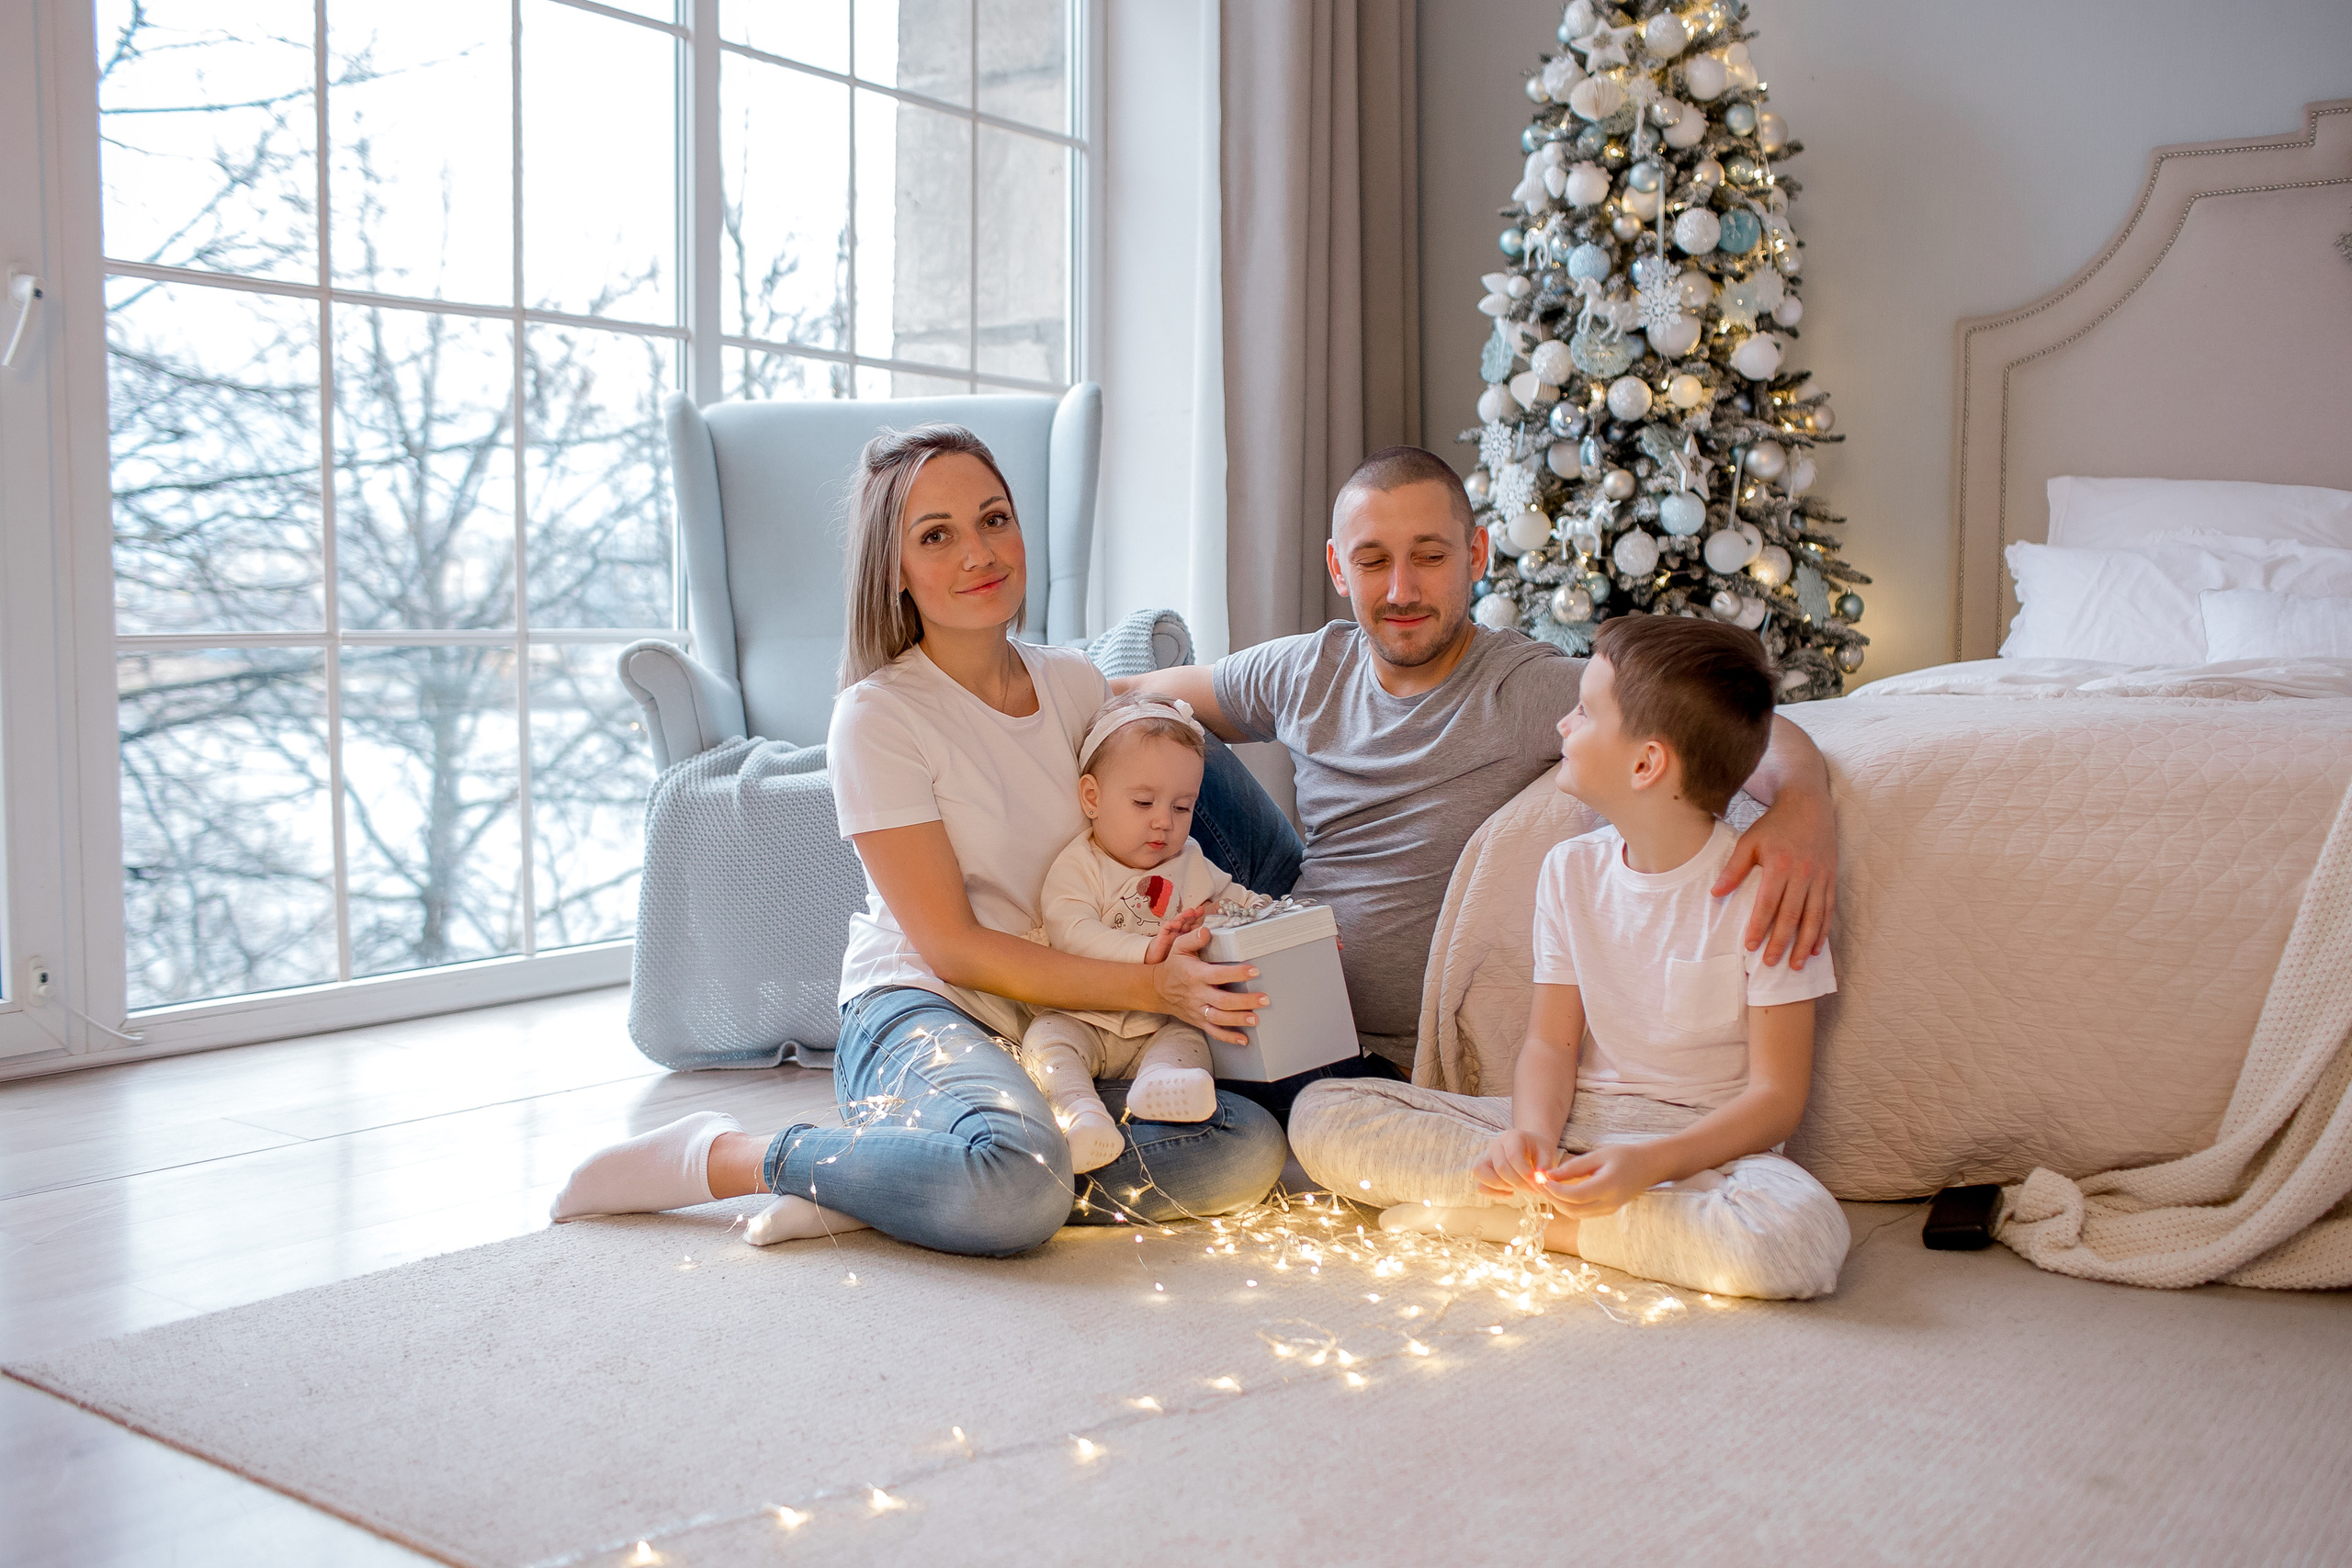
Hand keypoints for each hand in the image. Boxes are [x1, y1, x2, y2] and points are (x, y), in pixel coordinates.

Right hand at [1141, 903, 1210, 964]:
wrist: (1156, 958)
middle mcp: (1179, 931)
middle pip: (1187, 920)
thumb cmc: (1171, 953)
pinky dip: (1172, 924)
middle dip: (1194, 914)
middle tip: (1201, 910)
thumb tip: (1210, 942)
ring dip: (1184, 915)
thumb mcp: (1186, 949)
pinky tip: (1178, 924)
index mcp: (1185, 934)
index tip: (1208, 915)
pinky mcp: (1162, 935)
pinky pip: (1166, 927)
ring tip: (1191, 912)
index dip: (1200, 919)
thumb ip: (1197, 945)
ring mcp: (1170, 932)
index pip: (1194, 924)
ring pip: (1178, 920)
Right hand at [1148, 924, 1265, 1045]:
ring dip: (1238, 1020)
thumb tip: (1207, 931)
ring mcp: (1198, 1010)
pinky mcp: (1198, 1021)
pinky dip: (1229, 1038)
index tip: (1254, 970)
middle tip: (1264, 999)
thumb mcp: (1178, 947)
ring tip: (1256, 1018)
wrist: (1157, 989)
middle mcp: (1197, 994)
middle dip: (1244, 1001)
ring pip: (1219, 1019)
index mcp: (1195, 975)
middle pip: (1222, 1001)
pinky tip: (1244, 1039)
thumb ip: (1193, 938)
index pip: (1218, 975)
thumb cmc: (1173, 966)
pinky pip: (1214, 1032)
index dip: (1236, 973)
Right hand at [1471, 1129, 1553, 1202]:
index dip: (1525, 1173)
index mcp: (1512, 1137)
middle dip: (1518, 1183)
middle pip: (1500, 1167)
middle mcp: (1496, 1145)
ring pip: (1481, 1172)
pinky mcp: (1485, 1170)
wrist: (1532, 1147)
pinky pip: (1480, 1185)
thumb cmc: (1540, 1150)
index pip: (1513, 1156)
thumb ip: (1545, 1168)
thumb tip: (1539, 1182)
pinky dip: (1493, 1193)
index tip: (1538, 1183)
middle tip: (1533, 1189)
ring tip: (1517, 1189)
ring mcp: (1487, 1157)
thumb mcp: (1548, 1155)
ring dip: (1501, 1186)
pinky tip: (1510, 1193)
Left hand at [1536, 1143, 1663, 1218]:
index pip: (1575, 1196)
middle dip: (1553, 1199)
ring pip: (1576, 1214)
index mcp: (1608, 1186)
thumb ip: (1574, 1167)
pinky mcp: (1609, 1211)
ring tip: (1548, 1187)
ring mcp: (1610, 1210)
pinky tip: (1562, 1192)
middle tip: (1541, 1184)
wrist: (1650, 1166)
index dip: (1555, 1190)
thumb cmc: (1625, 1155)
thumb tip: (1549, 1175)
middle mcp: (1609, 1203)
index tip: (1542, 1178)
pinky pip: (1584, 1213)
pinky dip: (1569, 1205)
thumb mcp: (1598, 1155)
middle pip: (1573, 1210)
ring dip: (1559, 1203)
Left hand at [1715, 782, 1835, 969]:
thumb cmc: (1774, 825)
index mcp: (1780, 864)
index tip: (1750, 946)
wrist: (1809, 805)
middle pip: (1792, 915)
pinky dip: (1823, 931)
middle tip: (1771, 964)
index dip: (1759, 926)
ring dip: (1805, 943)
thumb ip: (1734, 869)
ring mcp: (1820, 877)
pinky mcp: (1831, 879)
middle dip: (1781, 942)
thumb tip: (1715, 894)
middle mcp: (1803, 873)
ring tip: (1795, 964)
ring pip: (1814, 917)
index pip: (1768, 903)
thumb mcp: (1749, 841)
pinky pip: (1828, 910)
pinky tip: (1816, 948)